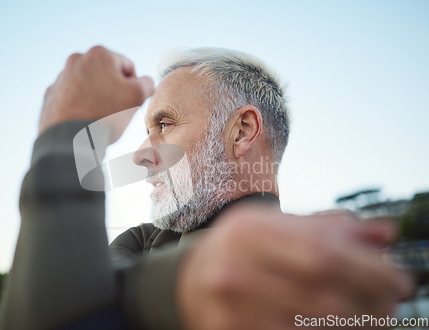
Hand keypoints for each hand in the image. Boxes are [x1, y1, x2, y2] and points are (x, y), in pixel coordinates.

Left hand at [39, 46, 153, 134]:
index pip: (128, 68)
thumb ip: (147, 83)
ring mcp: (61, 77)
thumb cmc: (106, 115)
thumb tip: (145, 81)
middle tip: (116, 111)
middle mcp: (77, 60)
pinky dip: (80, 106)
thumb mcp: (137, 96)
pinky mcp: (51, 95)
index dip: (134, 87)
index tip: (129, 102)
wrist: (70, 139)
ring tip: (99, 117)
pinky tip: (84, 120)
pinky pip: (72, 98)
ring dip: (96, 97)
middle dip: (113, 90)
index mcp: (99, 54)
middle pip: (106, 75)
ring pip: (88, 86)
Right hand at [177, 205, 411, 329]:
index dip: (369, 269)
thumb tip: (382, 235)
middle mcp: (235, 264)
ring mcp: (228, 304)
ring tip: (372, 319)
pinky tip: (336, 329)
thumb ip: (326, 227)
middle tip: (390, 306)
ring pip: (310, 323)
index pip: (323, 251)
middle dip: (369, 302)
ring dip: (353, 325)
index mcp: (250, 229)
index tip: (398, 281)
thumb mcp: (276, 226)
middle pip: (322, 290)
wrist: (191, 279)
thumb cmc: (241, 248)